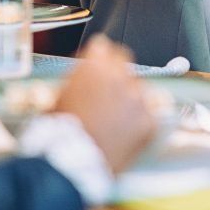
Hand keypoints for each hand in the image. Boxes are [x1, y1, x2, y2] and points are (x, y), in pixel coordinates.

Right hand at [53, 37, 155, 172]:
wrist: (72, 163)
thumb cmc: (59, 134)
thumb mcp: (58, 97)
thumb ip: (76, 81)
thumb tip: (82, 79)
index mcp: (94, 67)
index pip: (103, 46)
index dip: (98, 57)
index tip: (96, 64)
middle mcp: (120, 78)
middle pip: (125, 60)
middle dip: (116, 71)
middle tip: (108, 88)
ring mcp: (137, 99)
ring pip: (139, 88)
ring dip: (129, 97)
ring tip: (115, 117)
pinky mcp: (149, 122)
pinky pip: (151, 113)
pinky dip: (142, 120)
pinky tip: (127, 130)